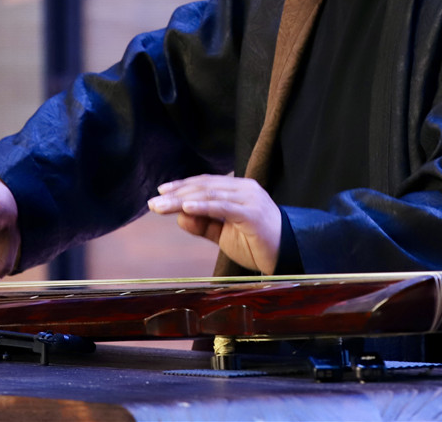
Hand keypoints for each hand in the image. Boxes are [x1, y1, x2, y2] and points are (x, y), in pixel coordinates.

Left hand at [147, 175, 280, 273]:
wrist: (288, 256)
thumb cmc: (257, 244)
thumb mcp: (225, 234)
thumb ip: (204, 224)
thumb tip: (180, 217)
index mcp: (238, 189)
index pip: (205, 183)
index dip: (182, 187)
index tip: (160, 193)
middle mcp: (244, 188)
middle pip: (204, 187)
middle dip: (176, 194)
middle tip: (153, 203)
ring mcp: (249, 199)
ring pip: (209, 195)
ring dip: (182, 200)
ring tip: (161, 206)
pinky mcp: (252, 213)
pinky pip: (223, 207)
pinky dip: (202, 207)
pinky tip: (185, 209)